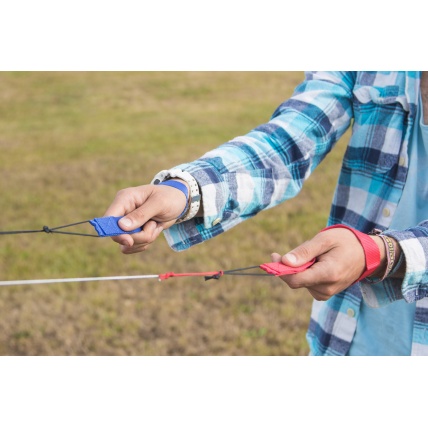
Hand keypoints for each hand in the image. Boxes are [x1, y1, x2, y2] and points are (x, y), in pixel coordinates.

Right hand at [103, 181, 188, 253]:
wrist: (179, 202)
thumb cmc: (169, 197)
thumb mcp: (159, 203)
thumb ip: (141, 215)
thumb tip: (122, 226)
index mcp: (124, 199)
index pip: (109, 218)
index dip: (115, 232)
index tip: (129, 241)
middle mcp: (122, 211)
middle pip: (118, 235)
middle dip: (139, 236)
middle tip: (153, 225)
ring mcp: (127, 223)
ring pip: (127, 243)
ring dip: (146, 238)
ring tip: (155, 224)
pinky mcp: (132, 232)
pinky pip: (132, 247)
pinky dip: (145, 243)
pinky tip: (153, 231)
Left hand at [270, 228, 385, 300]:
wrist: (367, 254)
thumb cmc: (345, 243)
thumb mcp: (324, 240)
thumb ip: (304, 252)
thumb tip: (284, 262)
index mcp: (327, 274)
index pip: (295, 280)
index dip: (281, 270)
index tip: (274, 256)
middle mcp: (326, 288)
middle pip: (296, 281)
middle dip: (289, 266)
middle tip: (293, 251)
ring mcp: (326, 293)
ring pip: (300, 282)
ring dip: (300, 269)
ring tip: (315, 256)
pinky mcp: (324, 293)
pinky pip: (306, 284)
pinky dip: (306, 274)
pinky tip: (317, 264)